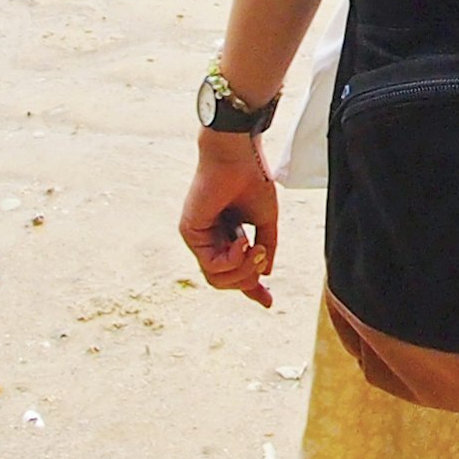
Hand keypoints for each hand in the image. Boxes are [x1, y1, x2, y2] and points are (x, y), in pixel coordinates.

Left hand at [177, 135, 280, 307]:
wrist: (240, 155)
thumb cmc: (252, 179)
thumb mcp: (266, 221)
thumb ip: (267, 248)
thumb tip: (265, 274)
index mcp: (227, 235)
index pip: (234, 271)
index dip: (252, 289)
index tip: (269, 303)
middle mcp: (209, 239)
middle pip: (224, 281)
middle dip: (248, 279)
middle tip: (263, 258)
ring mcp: (198, 237)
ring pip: (216, 279)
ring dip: (242, 271)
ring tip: (257, 250)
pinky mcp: (190, 233)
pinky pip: (211, 265)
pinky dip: (233, 260)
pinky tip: (244, 242)